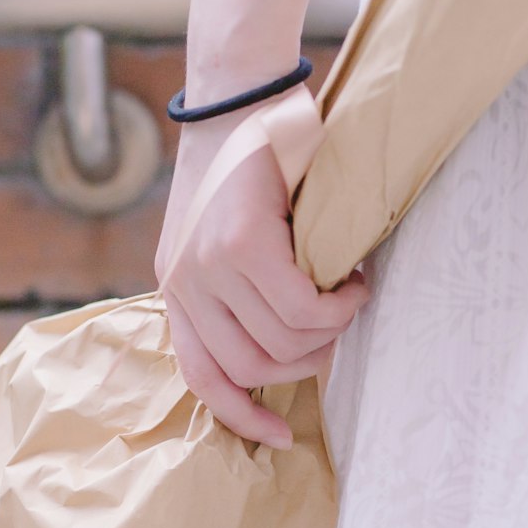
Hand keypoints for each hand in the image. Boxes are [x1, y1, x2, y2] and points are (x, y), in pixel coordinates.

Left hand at [156, 92, 368, 449]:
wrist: (242, 91)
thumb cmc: (252, 163)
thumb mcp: (226, 234)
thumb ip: (240, 291)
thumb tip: (294, 350)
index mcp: (176, 289)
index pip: (202, 378)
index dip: (243, 416)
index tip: (281, 436)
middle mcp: (182, 284)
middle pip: (255, 368)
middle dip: (311, 359)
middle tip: (339, 322)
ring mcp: (206, 266)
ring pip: (286, 342)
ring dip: (333, 328)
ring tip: (349, 292)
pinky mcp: (239, 245)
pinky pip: (302, 308)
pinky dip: (339, 303)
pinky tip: (351, 279)